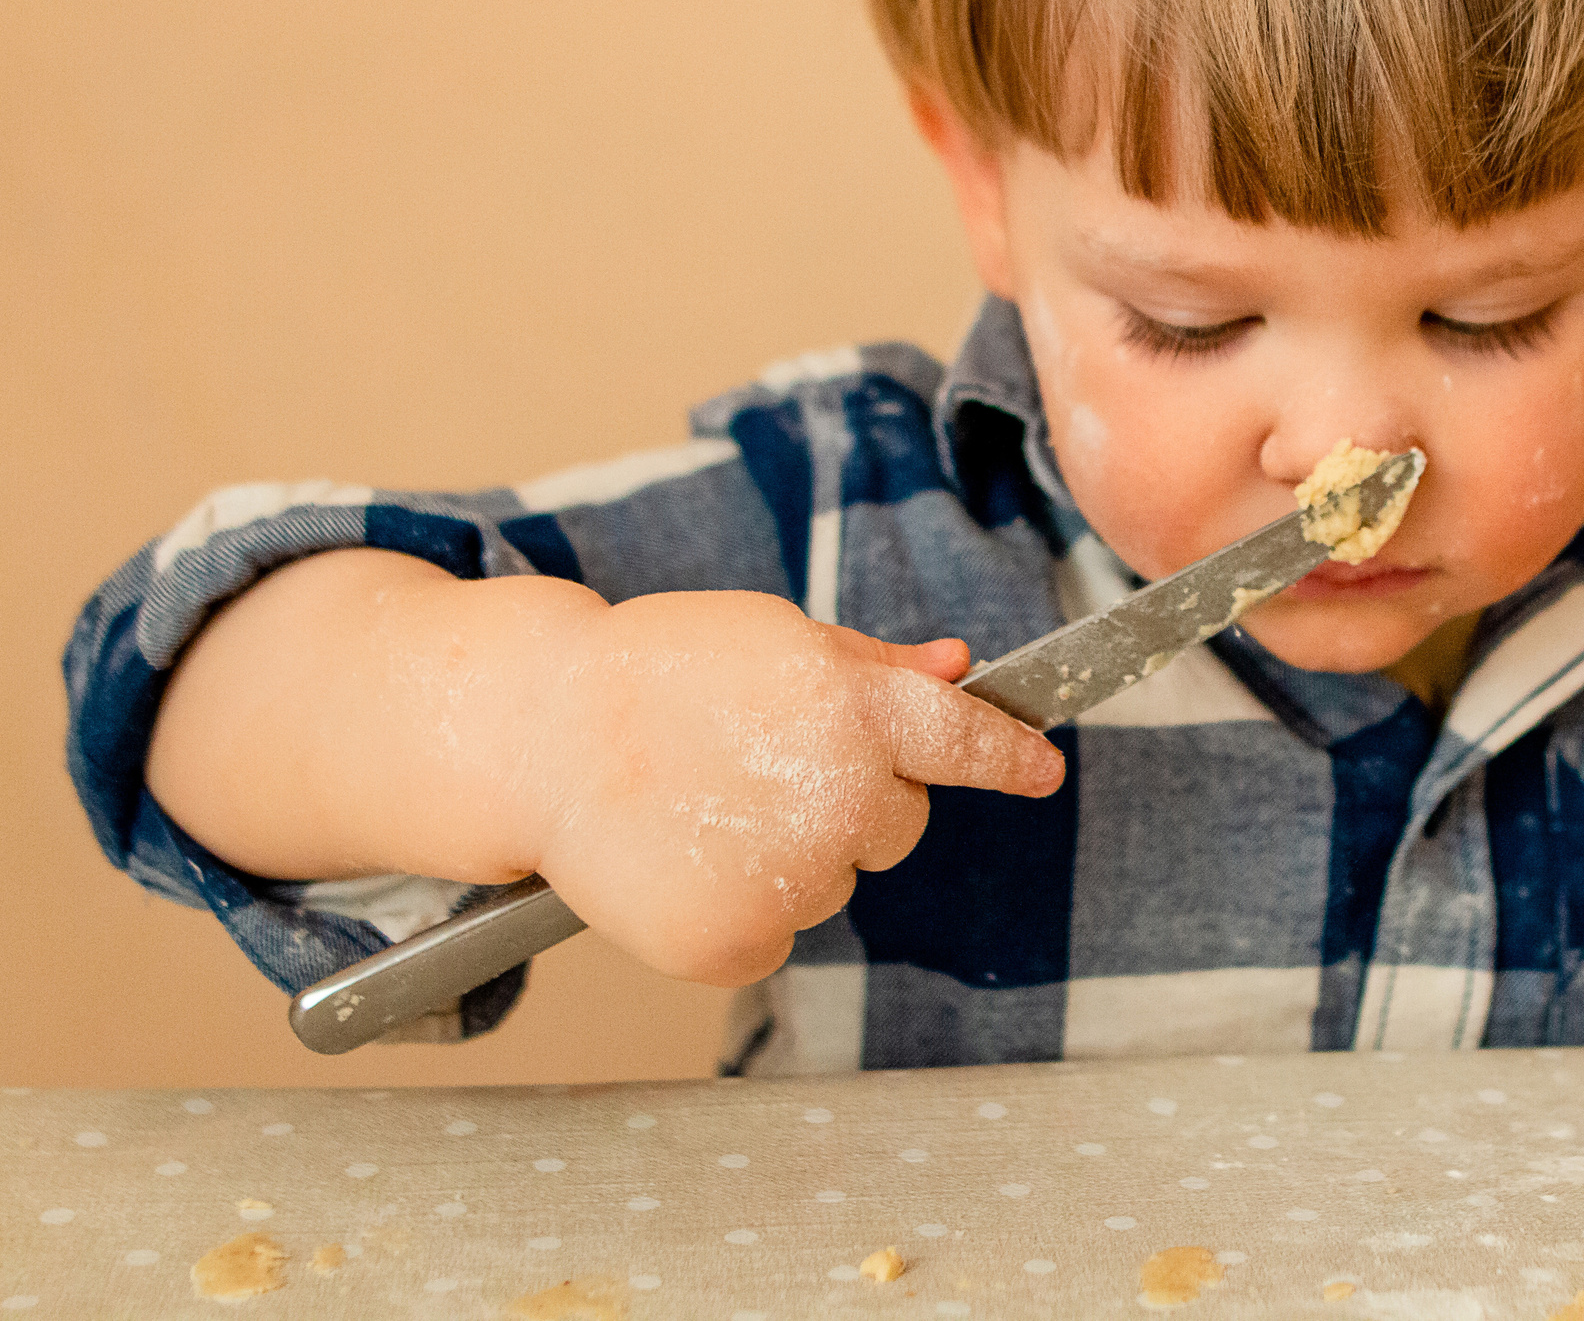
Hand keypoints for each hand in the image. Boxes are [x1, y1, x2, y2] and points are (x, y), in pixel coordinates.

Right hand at [529, 591, 1063, 987]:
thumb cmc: (660, 673)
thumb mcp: (777, 641)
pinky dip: (740, 912)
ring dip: (791, 857)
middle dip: (855, 803)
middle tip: (761, 770)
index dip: (1012, 759)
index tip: (1044, 772)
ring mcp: (792, 877)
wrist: (539, 734)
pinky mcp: (738, 942)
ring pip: (835, 883)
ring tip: (702, 805)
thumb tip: (960, 668)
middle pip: (901, 827)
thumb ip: (876, 668)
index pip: (970, 743)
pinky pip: (776, 938)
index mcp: (860, 710)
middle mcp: (842, 795)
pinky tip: (683, 859)